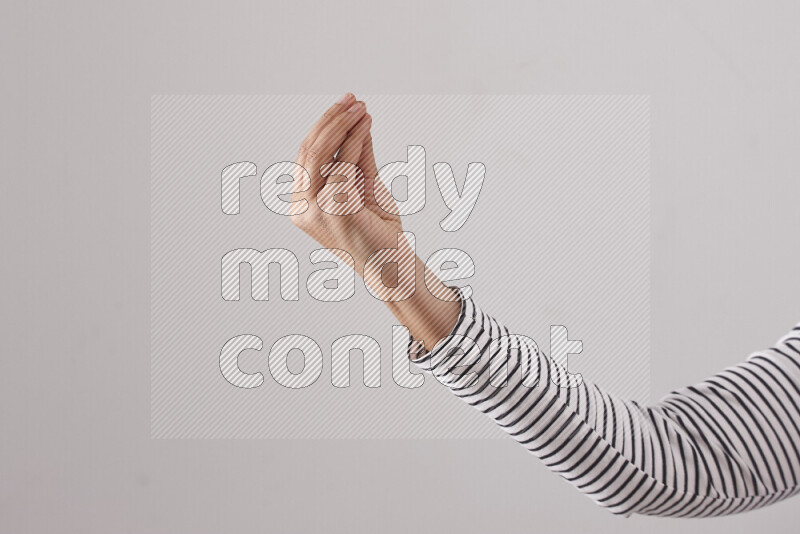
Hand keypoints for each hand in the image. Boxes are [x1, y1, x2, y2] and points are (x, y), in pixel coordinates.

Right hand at [290, 94, 459, 351]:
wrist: (393, 266)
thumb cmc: (378, 232)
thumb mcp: (363, 187)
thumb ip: (357, 157)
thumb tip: (357, 121)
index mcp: (302, 205)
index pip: (306, 158)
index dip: (323, 127)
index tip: (345, 105)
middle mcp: (302, 209)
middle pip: (308, 151)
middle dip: (330, 120)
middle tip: (352, 100)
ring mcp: (316, 211)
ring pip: (321, 153)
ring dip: (342, 125)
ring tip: (359, 107)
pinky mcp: (336, 210)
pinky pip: (344, 164)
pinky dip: (355, 141)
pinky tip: (365, 126)